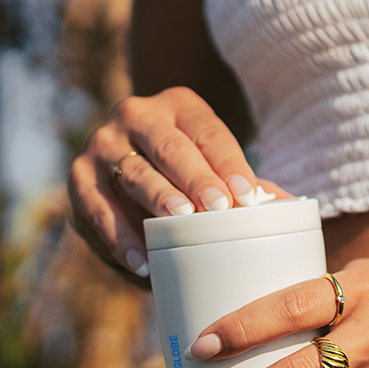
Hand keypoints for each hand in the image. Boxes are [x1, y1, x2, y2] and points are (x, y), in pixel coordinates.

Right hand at [68, 86, 290, 279]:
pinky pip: (97, 207)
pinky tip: (141, 261)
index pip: (208, 133)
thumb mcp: (221, 172)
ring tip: (178, 224)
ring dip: (156, 199)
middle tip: (216, 207)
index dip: (229, 163)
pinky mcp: (79, 179)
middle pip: (169, 146)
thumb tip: (289, 211)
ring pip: (132, 172)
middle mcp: (136, 115)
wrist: (135, 171)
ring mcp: (102, 144)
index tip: (248, 196)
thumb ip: (251, 189)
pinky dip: (119, 236)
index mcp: (179, 107)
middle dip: (194, 177)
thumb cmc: (194, 178)